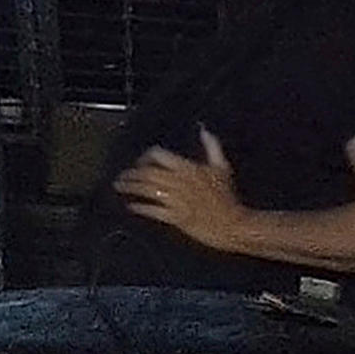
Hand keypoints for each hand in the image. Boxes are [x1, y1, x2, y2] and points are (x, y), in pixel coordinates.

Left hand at [113, 134, 248, 252]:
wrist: (233, 224)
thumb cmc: (228, 197)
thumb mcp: (222, 167)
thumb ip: (212, 146)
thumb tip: (204, 129)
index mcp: (188, 168)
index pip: (159, 155)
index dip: (146, 157)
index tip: (141, 161)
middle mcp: (179, 182)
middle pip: (147, 173)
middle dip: (132, 174)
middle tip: (121, 176)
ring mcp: (176, 200)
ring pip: (147, 190)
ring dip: (131, 188)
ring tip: (120, 187)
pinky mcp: (176, 217)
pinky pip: (153, 210)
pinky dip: (140, 207)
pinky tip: (132, 206)